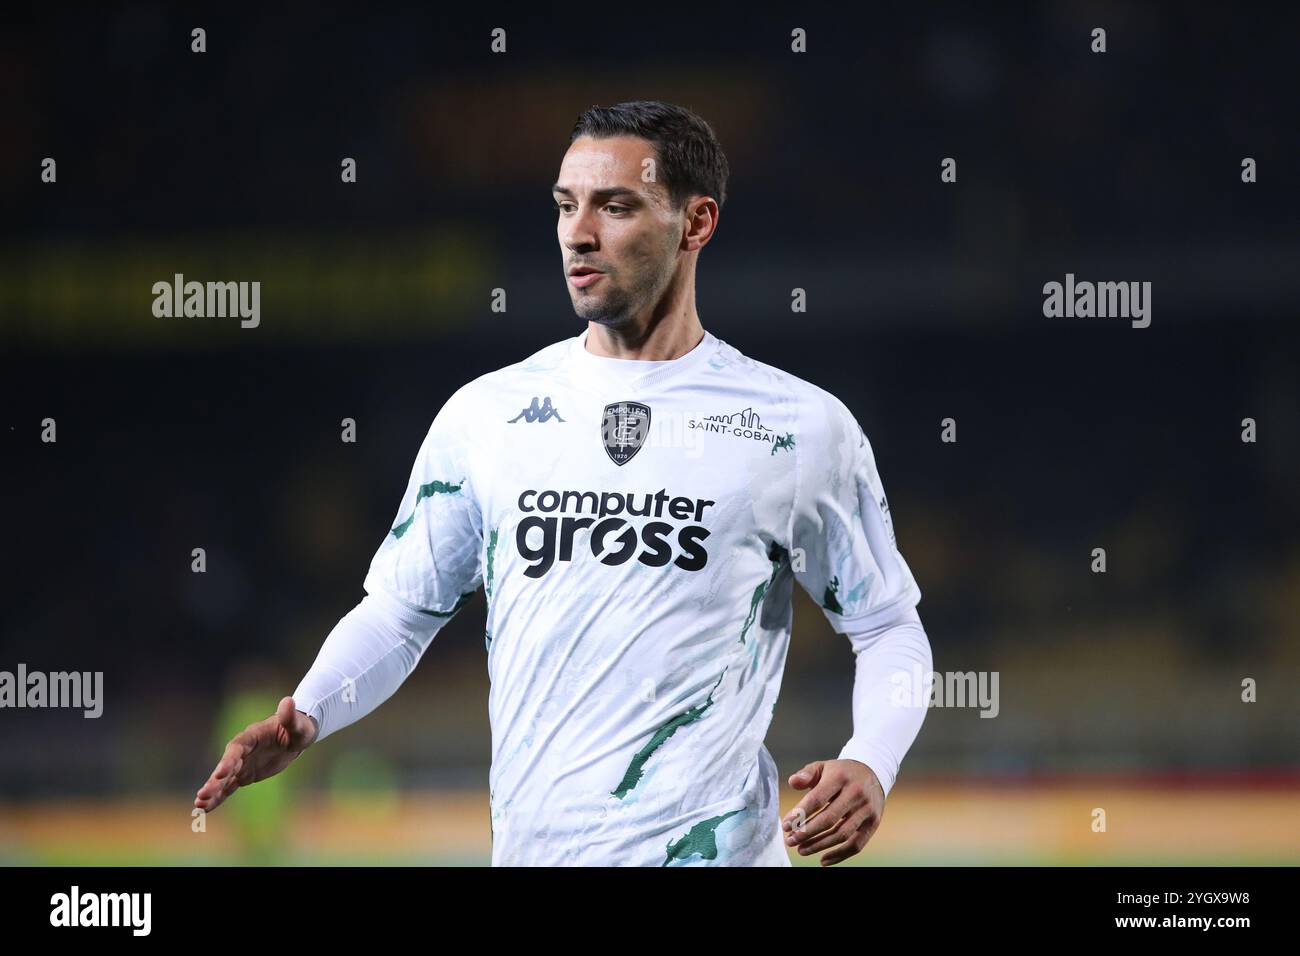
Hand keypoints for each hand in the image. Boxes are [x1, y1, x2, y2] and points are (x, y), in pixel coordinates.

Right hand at [194, 696, 318, 811]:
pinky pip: (229, 787)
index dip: (228, 760)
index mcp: (251, 736)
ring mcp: (241, 764)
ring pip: (223, 779)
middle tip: (202, 795)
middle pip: (225, 765)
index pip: (236, 748)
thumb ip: (290, 716)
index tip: (221, 773)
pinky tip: (205, 809)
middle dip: (214, 780)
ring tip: (199, 806)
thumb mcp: (298, 724)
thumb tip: (288, 701)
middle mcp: (242, 750)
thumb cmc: (298, 728)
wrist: (295, 737)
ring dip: (212, 792)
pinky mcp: (243, 775)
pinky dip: (218, 797)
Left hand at [781, 758, 884, 865]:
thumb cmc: (841, 773)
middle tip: (790, 840)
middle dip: (807, 833)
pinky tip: (823, 860)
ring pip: (841, 834)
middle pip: (828, 819)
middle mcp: (855, 793)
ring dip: (819, 845)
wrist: (873, 773)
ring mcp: (866, 809)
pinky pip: (856, 844)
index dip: (800, 814)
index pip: (817, 799)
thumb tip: (792, 782)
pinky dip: (839, 856)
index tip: (786, 825)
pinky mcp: (873, 823)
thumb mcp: (823, 766)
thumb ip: (806, 774)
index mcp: (840, 777)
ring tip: (802, 849)